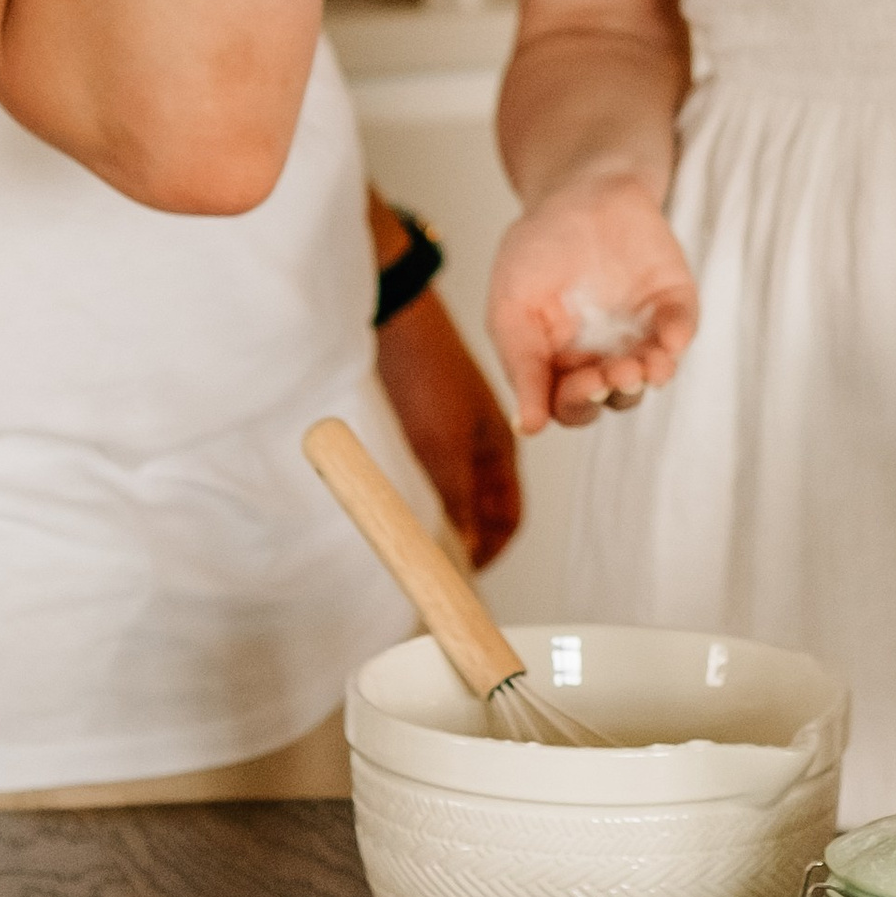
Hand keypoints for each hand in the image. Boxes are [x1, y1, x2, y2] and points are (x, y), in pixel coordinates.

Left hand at [374, 287, 522, 567]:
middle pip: (478, 511)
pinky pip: (422, 476)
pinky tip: (390, 505)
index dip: (489, 551)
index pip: (506, 517)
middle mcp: (477, 447)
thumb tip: (461, 551)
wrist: (389, 317)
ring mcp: (447, 436)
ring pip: (448, 494)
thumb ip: (455, 500)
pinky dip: (411, 498)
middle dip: (461, 542)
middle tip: (432, 569)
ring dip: (434, 521)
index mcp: (499, 450)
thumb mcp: (442, 446)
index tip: (462, 579)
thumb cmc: (424, 371)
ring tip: (408, 543)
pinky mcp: (417, 427)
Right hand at [487, 177, 698, 433]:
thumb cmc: (536, 249)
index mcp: (560, 363)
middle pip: (615, 395)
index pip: (571, 404)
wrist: (576, 188)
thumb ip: (521, 364)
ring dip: (649, 375)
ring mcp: (642, 332)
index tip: (580, 385)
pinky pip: (680, 329)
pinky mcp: (673, 304)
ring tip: (644, 366)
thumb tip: (525, 427)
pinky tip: (670, 339)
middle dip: (614, 390)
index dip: (577, 403)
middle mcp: (604, 355)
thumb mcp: (511, 306)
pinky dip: (677, 336)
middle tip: (613, 373)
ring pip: (651, 372)